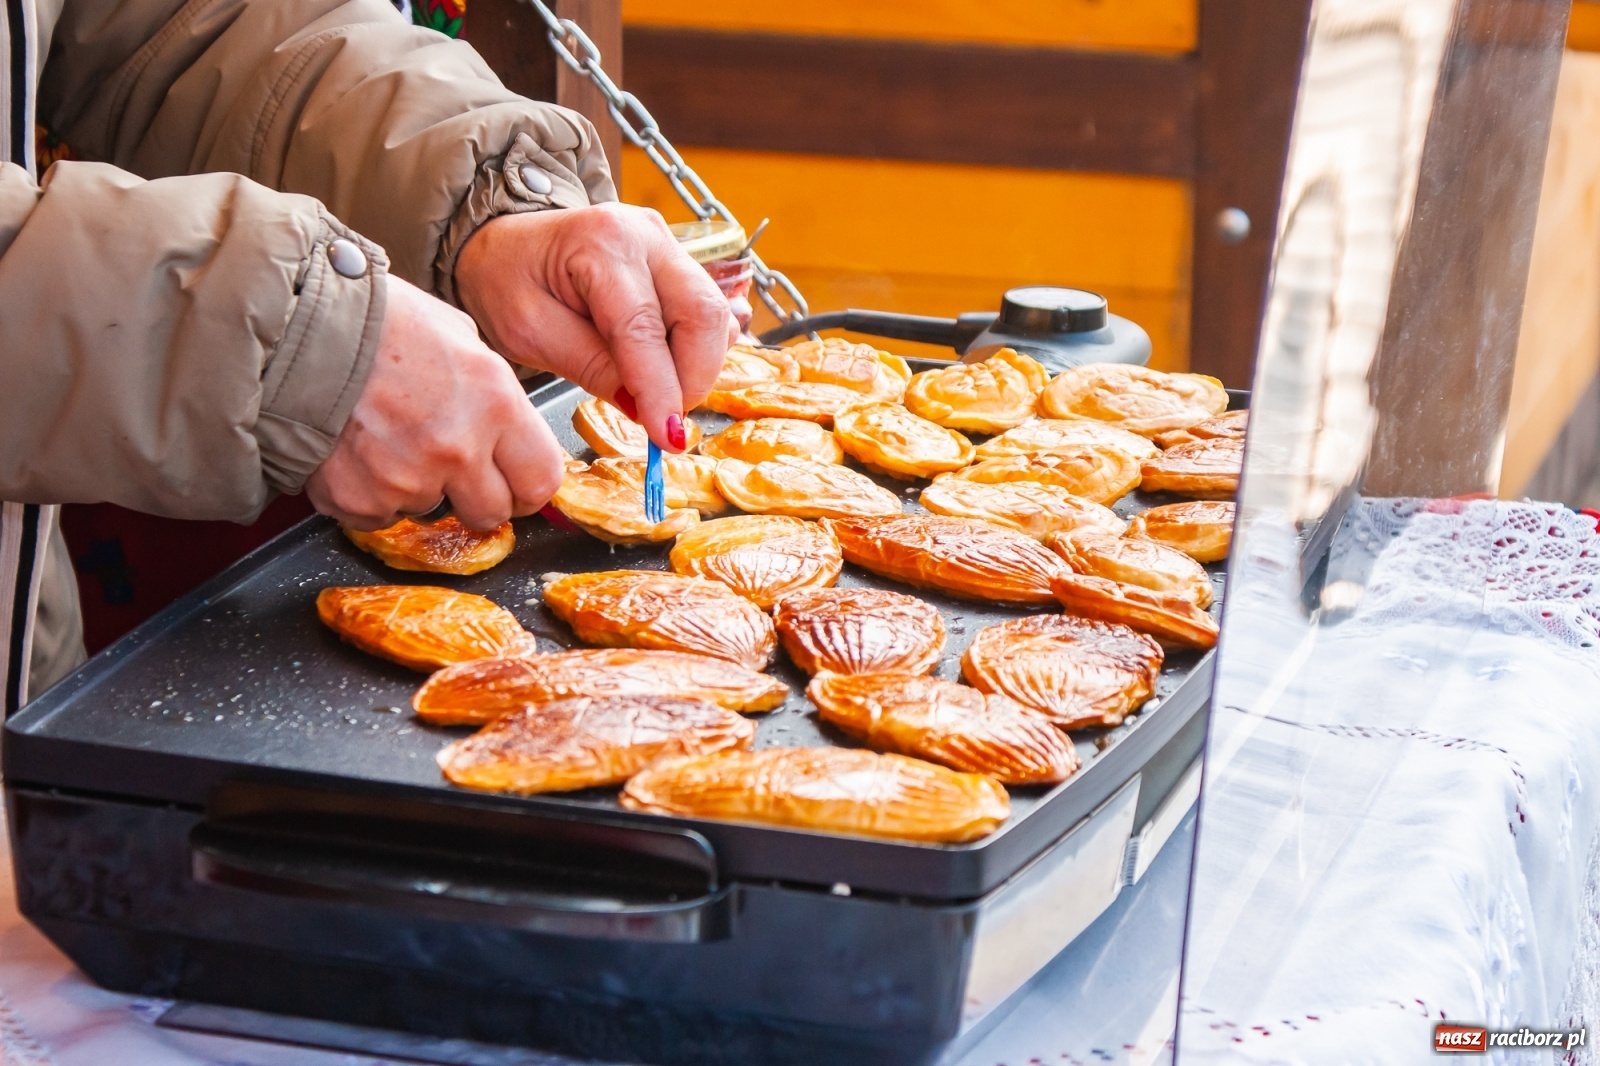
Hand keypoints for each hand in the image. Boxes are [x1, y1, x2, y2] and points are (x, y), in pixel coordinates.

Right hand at [305, 275, 566, 530]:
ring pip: (431, 511)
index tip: (514, 482)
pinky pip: (380, 516)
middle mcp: (458, 447)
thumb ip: (491, 391)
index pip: (541, 479)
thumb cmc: (377, 319)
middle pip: (492, 512)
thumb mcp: (460, 337)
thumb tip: (508, 425)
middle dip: (476, 495)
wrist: (294, 325)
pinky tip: (358, 453)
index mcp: (495, 402)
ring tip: (390, 439)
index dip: (527, 484)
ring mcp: (407, 479)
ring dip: (417, 488)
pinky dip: (371, 494)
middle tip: (450, 466)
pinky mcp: (359, 499)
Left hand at [455, 203, 736, 450]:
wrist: (507, 243)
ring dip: (697, 368)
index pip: (643, 327)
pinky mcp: (681, 263)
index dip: (661, 389)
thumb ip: (589, 365)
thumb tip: (643, 407)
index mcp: (601, 243)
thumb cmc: (506, 280)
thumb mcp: (528, 331)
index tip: (667, 438)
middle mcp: (647, 235)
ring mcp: (670, 245)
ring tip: (657, 393)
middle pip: (703, 314)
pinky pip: (710, 314)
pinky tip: (664, 366)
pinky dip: (698, 351)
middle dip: (693, 380)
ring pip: (715, 317)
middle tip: (664, 420)